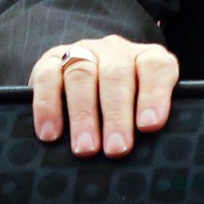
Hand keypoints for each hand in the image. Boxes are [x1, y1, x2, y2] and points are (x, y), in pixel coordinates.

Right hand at [29, 36, 178, 157]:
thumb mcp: (142, 107)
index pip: (156, 67)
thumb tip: (150, 152)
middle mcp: (116, 50)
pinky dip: (47, 106)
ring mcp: (84, 51)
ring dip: (83, 115)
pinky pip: (47, 77)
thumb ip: (148, 121)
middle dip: (116, 115)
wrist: (82, 84)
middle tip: (116, 149)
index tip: (150, 126)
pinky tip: (50, 134)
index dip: (154, 94)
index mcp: (147, 57)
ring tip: (85, 148)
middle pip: (117, 75)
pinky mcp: (51, 60)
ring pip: (82, 75)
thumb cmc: (124, 107)